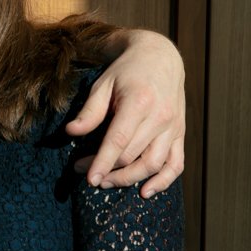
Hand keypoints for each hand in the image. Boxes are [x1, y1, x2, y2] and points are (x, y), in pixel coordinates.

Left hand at [65, 29, 184, 196]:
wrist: (160, 57)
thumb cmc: (126, 71)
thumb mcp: (103, 84)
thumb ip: (90, 111)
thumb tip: (71, 133)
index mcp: (139, 102)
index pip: (119, 140)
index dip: (102, 162)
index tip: (88, 178)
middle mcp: (160, 117)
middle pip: (133, 156)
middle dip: (107, 170)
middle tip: (83, 171)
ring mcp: (173, 127)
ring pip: (154, 165)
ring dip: (129, 179)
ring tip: (106, 182)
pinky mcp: (180, 134)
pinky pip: (176, 164)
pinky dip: (163, 182)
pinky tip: (145, 192)